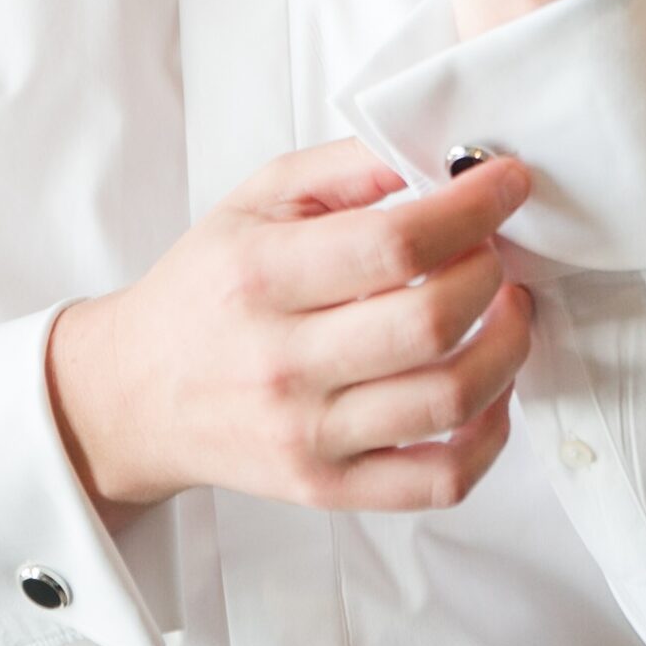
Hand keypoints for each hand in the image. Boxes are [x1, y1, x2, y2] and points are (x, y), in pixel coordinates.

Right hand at [46, 136, 534, 517]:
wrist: (137, 392)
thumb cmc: (209, 287)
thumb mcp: (258, 198)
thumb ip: (347, 165)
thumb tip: (437, 156)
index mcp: (263, 276)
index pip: (396, 245)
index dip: (472, 210)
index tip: (508, 183)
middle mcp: (283, 362)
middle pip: (430, 323)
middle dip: (492, 274)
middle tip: (498, 249)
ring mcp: (308, 436)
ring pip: (448, 401)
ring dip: (506, 346)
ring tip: (505, 308)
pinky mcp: (327, 489)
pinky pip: (439, 480)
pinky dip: (490, 434)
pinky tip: (490, 388)